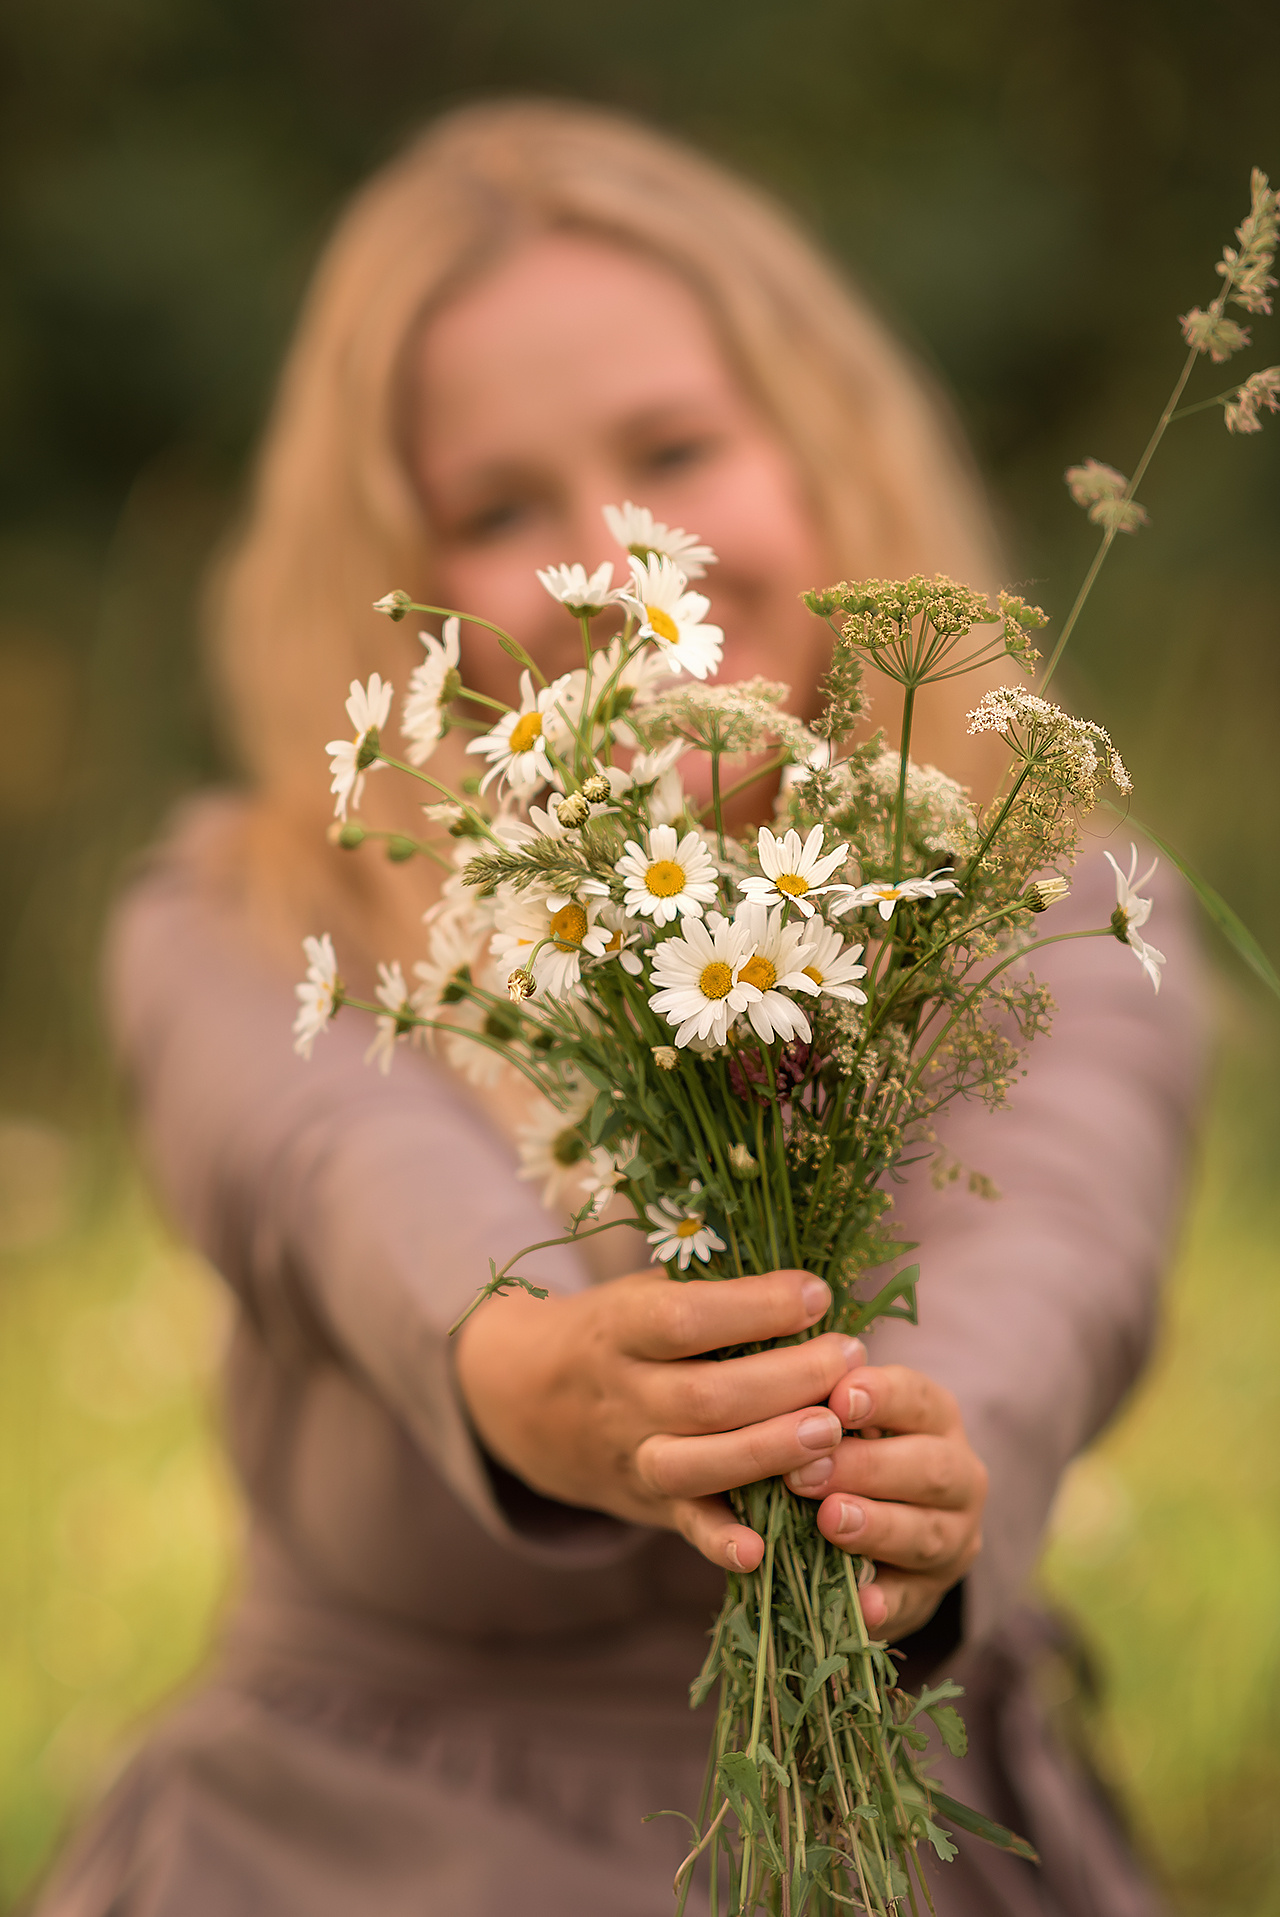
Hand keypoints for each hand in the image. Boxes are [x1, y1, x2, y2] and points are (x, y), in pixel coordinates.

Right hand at [454, 1267, 864, 1571]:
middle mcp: (623, 1395)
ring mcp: (634, 1455)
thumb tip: (808, 1284)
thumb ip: (713, 1288)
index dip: (756, 1307)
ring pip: (696, 1465)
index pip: (686, 1317)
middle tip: (850, 1357)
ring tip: (833, 1429)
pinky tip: (765, 1547)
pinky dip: (721, 1543)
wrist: (532, 1399)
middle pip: (706, 1396)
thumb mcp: (645, 1291)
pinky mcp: (650, 1505)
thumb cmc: (620, 1331)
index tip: (816, 1294)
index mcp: (621, 1327)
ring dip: (769, 1450)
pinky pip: (686, 1528)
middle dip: (788, 1379)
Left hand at [784, 1363, 987, 1640]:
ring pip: (925, 1534)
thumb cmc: (843, 1451)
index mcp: (935, 1419)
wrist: (874, 1529)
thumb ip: (818, 1405)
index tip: (839, 1398)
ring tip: (830, 1523)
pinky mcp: (929, 1594)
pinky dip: (886, 1603)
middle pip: (928, 1468)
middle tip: (806, 1473)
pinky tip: (861, 1603)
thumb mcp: (838, 1421)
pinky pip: (911, 1601)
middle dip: (867, 1468)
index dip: (882, 1396)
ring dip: (877, 1528)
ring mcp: (951, 1539)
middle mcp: (958, 1476)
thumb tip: (784, 1382)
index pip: (918, 1398)